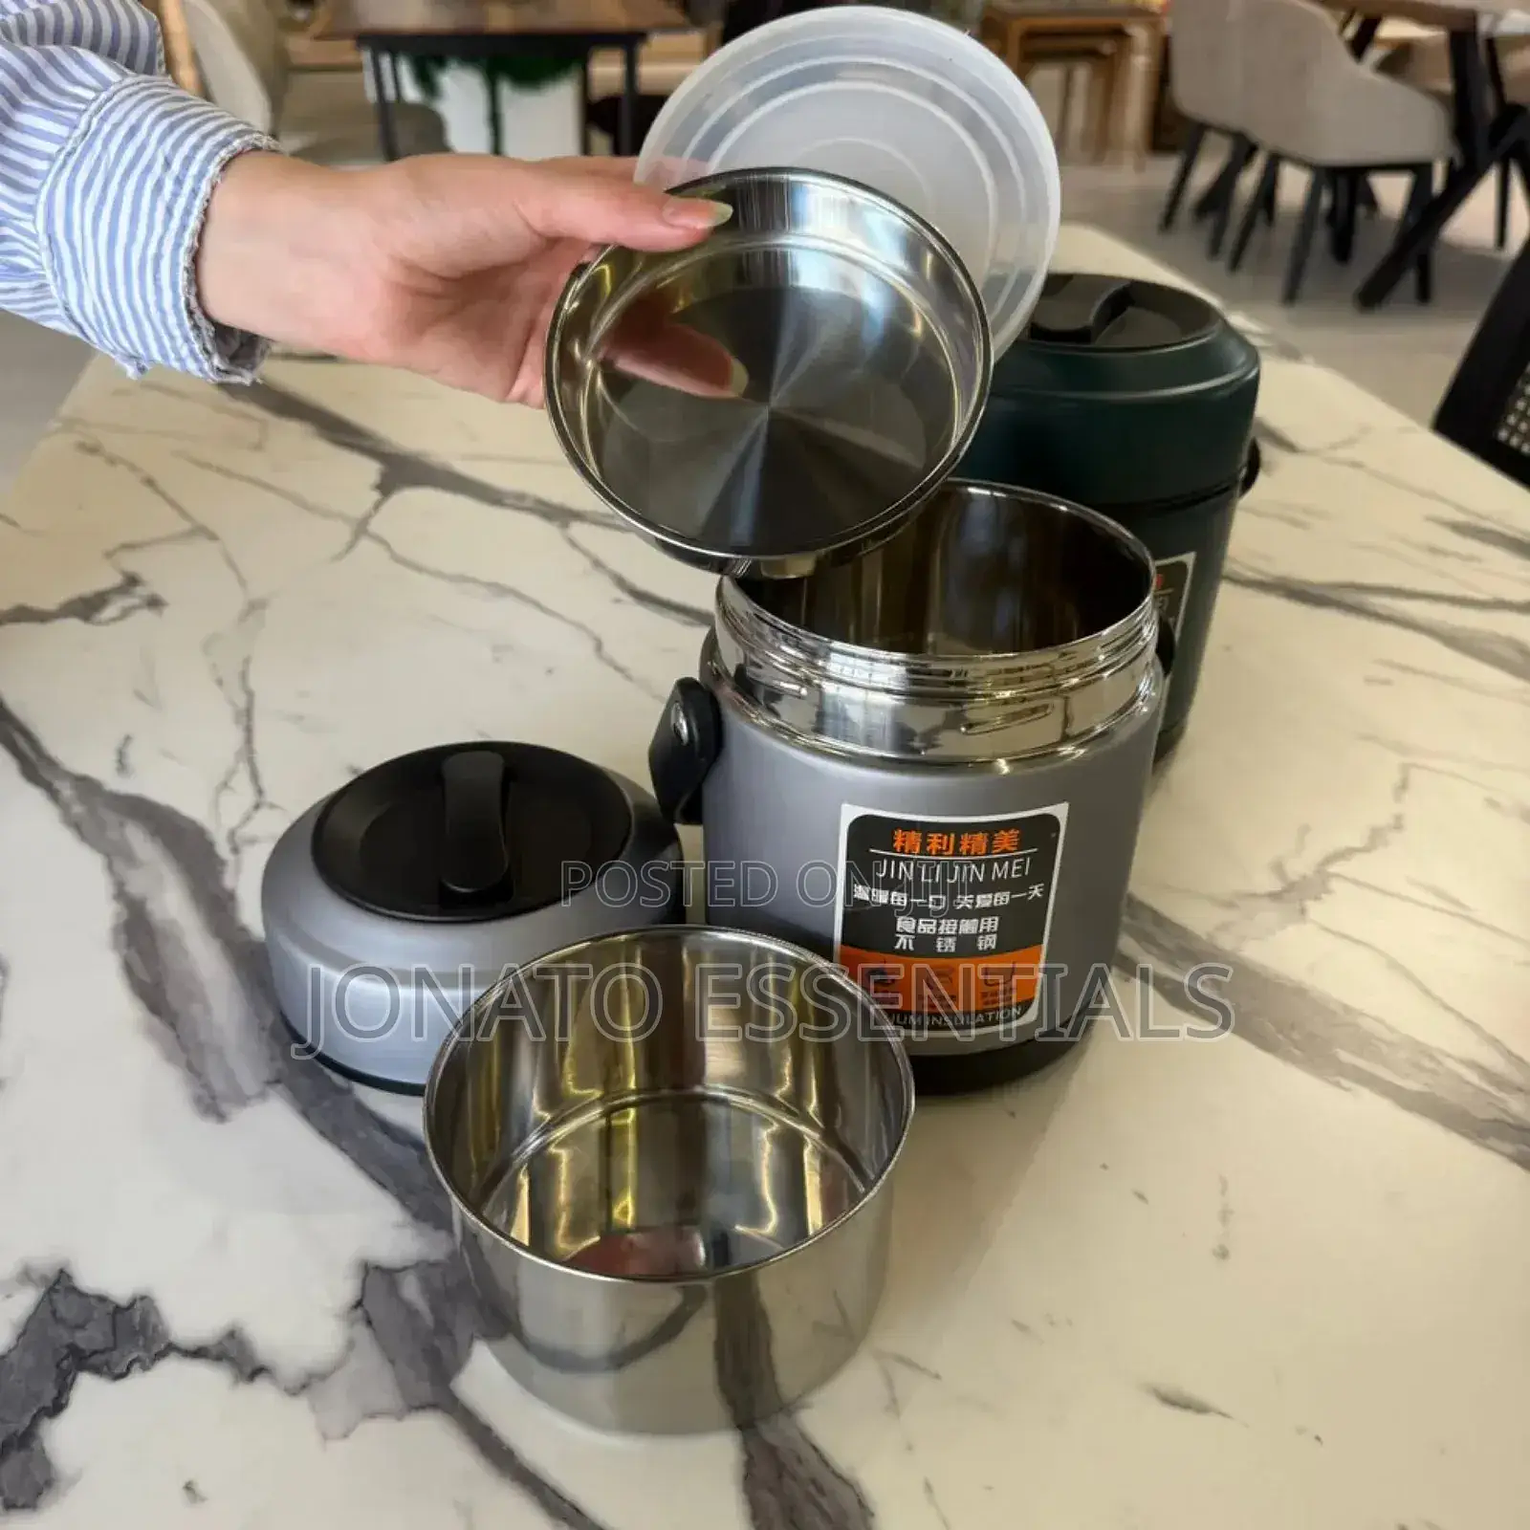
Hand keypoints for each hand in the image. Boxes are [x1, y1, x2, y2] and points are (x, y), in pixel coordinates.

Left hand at [195, 151, 735, 404]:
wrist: (347, 273)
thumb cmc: (426, 211)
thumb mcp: (528, 194)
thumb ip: (612, 209)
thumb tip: (701, 219)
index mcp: (577, 208)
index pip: (659, 211)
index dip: (709, 220)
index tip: (773, 231)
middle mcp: (575, 266)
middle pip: (656, 285)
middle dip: (708, 300)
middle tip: (774, 317)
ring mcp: (558, 322)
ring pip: (633, 342)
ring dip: (682, 358)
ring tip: (739, 376)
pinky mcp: (537, 375)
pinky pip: (594, 390)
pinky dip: (634, 398)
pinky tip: (682, 406)